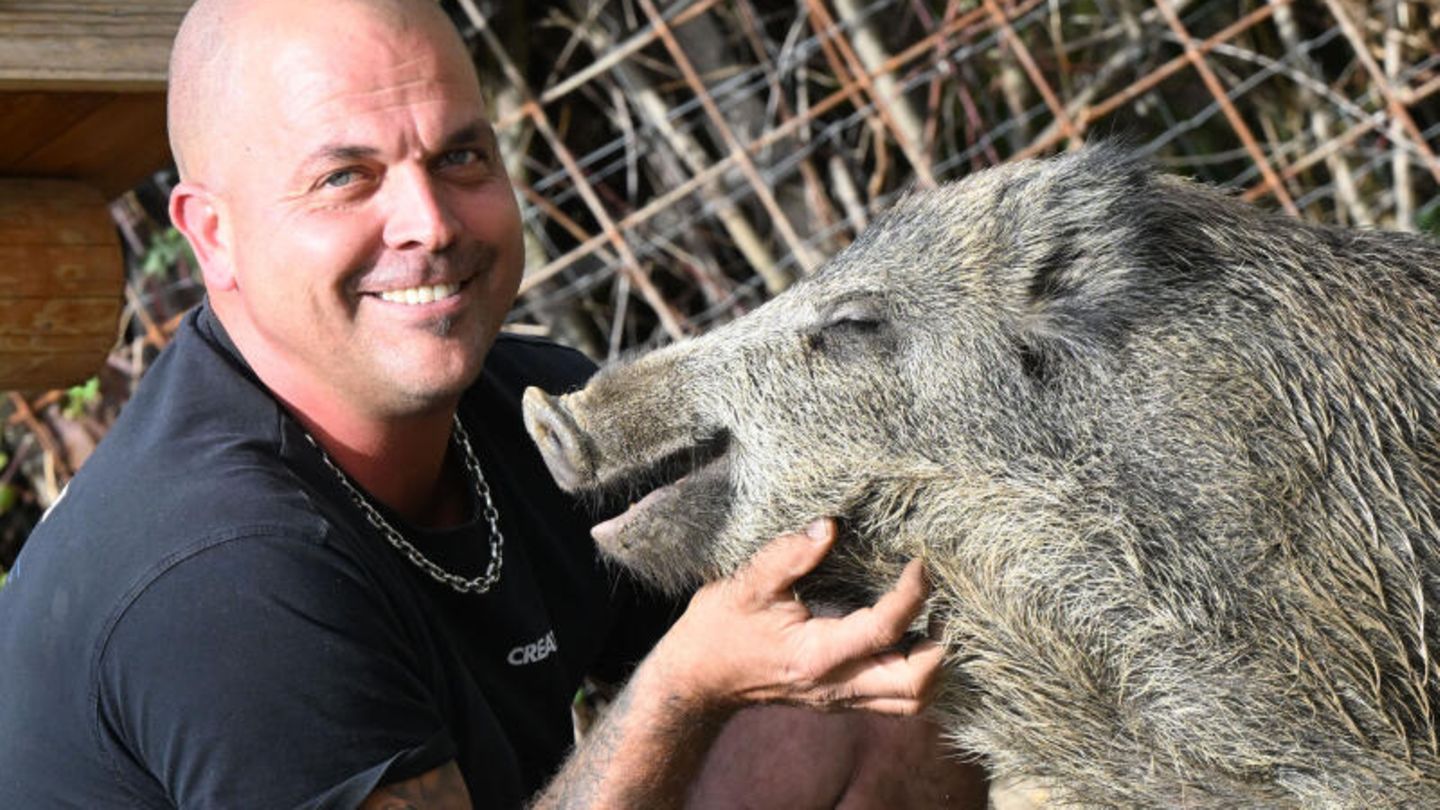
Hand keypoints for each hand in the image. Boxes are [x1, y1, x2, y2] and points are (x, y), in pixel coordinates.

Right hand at [650, 518, 942, 715]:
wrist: (697, 680)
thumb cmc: (719, 628)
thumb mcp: (746, 585)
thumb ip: (789, 555)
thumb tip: (830, 526)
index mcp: (817, 655)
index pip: (885, 629)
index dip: (913, 594)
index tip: (920, 562)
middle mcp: (836, 686)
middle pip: (915, 686)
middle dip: (940, 645)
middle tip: (941, 604)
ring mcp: (840, 699)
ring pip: (911, 702)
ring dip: (933, 665)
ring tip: (933, 623)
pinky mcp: (840, 700)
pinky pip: (895, 701)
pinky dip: (916, 673)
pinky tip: (912, 639)